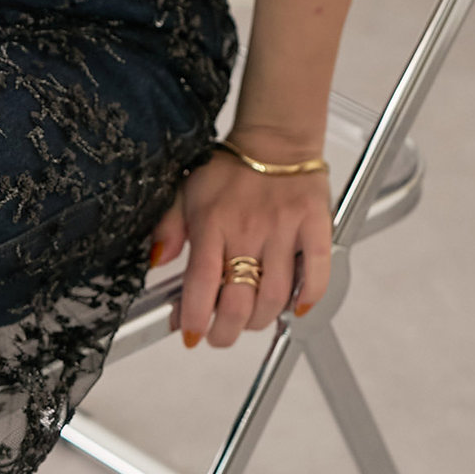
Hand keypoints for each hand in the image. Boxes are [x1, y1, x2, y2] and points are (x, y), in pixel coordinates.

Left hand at [148, 142, 332, 347]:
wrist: (276, 138)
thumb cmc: (230, 168)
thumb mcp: (185, 193)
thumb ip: (168, 229)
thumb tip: (157, 261)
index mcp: (213, 224)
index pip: (202, 284)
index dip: (196, 318)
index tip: (192, 333)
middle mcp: (248, 230)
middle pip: (239, 301)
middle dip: (226, 331)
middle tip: (219, 335)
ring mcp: (285, 229)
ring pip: (274, 295)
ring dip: (260, 320)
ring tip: (249, 321)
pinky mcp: (315, 225)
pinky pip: (317, 270)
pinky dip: (308, 296)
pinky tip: (295, 307)